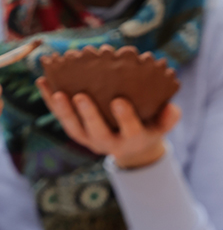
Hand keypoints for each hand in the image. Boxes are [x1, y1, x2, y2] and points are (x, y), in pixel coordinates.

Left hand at [37, 70, 180, 169]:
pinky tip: (43, 82)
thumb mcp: (161, 125)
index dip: (125, 118)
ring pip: (75, 129)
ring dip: (64, 112)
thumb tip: (173, 108)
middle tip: (81, 97)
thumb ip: (168, 118)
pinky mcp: (77, 133)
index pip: (130, 131)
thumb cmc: (148, 126)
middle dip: (89, 116)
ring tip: (56, 92)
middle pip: (98, 132)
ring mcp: (90, 139)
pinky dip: (51, 103)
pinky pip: (62, 119)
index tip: (119, 101)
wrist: (130, 147)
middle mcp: (109, 143)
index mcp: (132, 140)